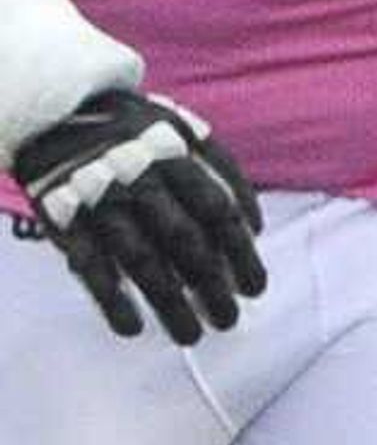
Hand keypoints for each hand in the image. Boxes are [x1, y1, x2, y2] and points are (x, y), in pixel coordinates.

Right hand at [9, 87, 267, 345]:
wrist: (54, 109)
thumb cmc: (136, 131)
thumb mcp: (183, 130)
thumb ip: (222, 170)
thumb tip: (253, 228)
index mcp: (175, 153)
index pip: (219, 212)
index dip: (241, 255)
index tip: (254, 290)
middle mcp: (138, 176)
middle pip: (185, 241)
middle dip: (211, 286)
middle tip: (228, 321)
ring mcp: (98, 197)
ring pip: (141, 259)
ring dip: (168, 304)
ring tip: (190, 335)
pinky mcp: (63, 217)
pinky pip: (89, 266)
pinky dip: (110, 299)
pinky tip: (132, 328)